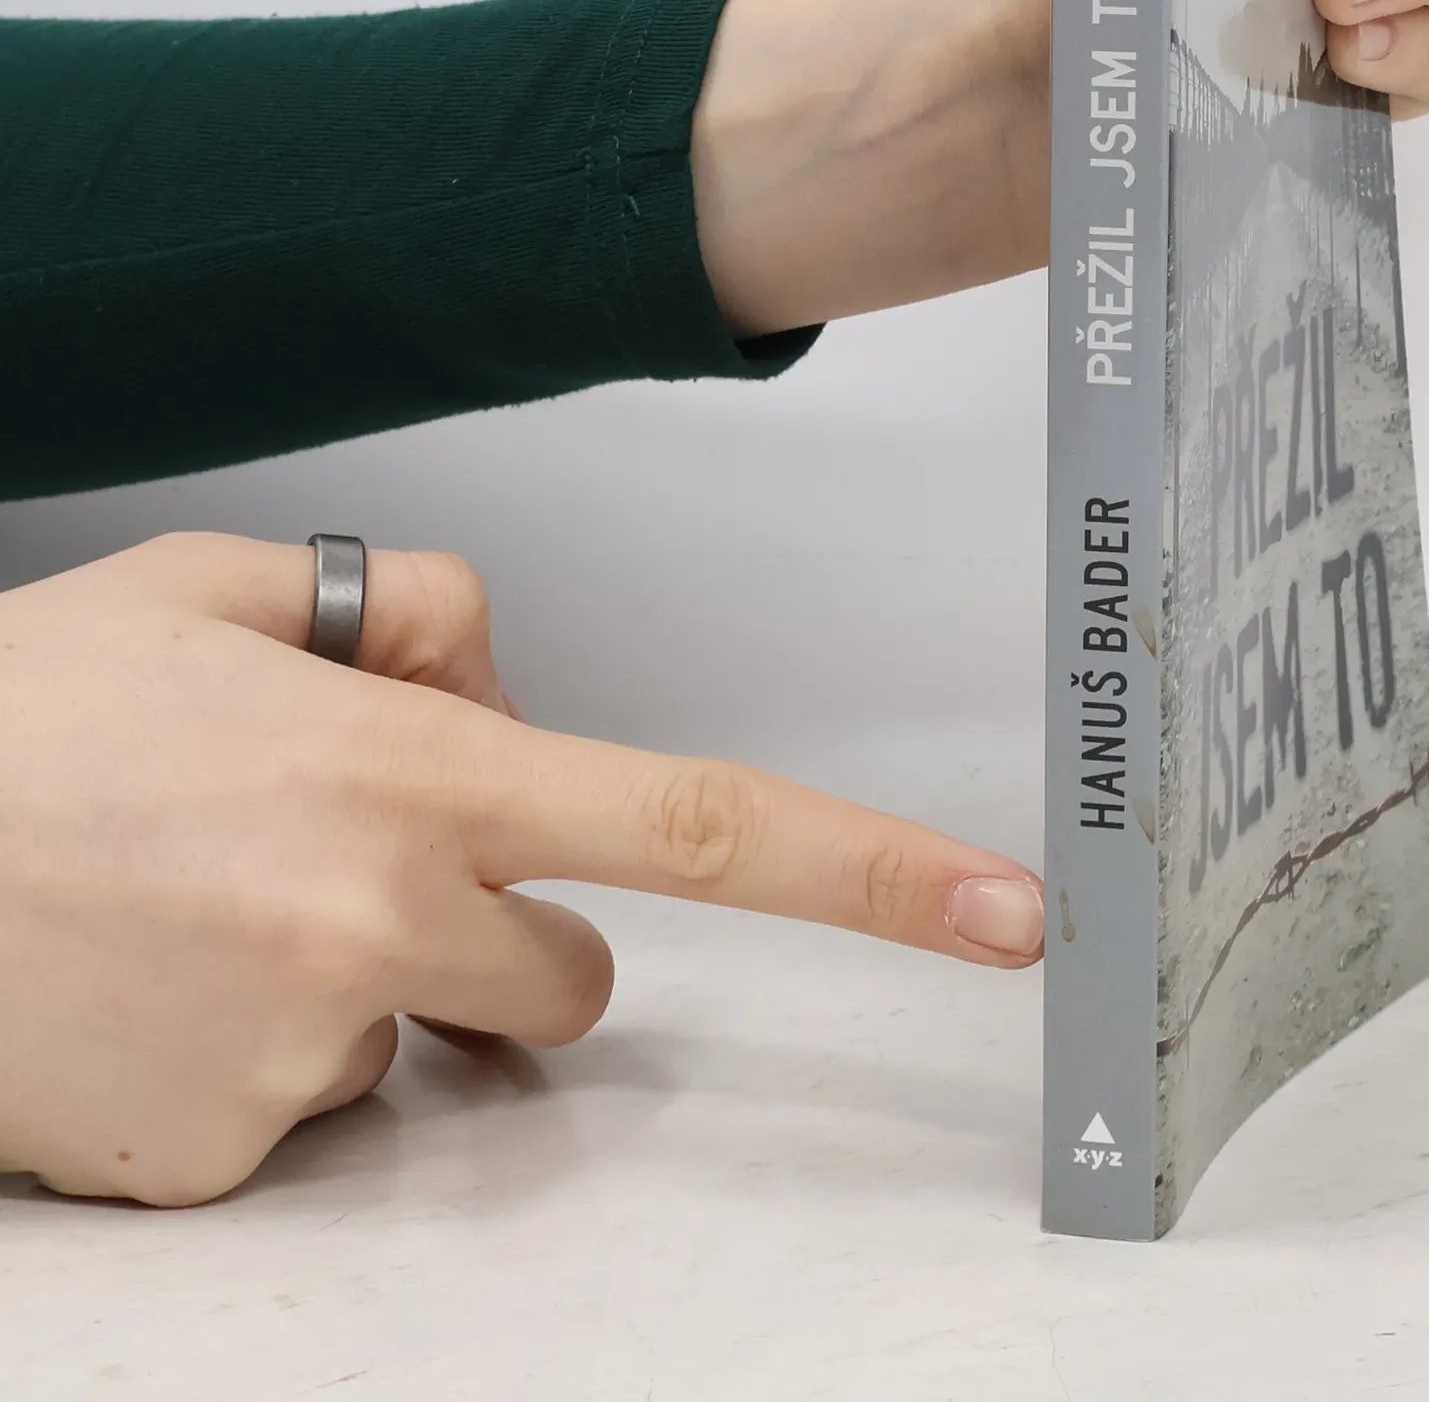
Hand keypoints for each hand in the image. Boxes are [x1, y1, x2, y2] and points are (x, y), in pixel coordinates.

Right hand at [0, 534, 1042, 1206]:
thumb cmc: (31, 712)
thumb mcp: (220, 592)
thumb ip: (406, 607)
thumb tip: (501, 680)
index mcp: (413, 769)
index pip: (699, 824)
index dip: (870, 873)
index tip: (1006, 917)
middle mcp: (379, 919)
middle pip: (575, 980)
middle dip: (516, 941)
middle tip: (358, 870)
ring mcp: (296, 1055)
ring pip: (430, 1049)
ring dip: (371, 997)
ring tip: (214, 916)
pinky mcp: (214, 1160)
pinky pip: (305, 1120)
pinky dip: (258, 1065)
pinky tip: (150, 991)